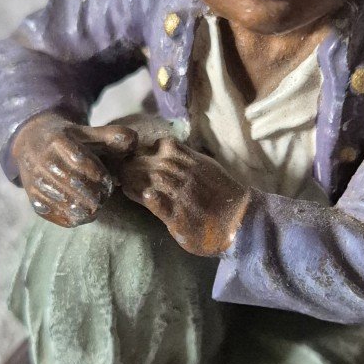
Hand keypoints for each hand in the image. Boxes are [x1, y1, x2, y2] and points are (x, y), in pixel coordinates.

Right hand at [12, 112, 137, 227]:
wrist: (30, 142)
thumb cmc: (68, 139)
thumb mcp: (87, 132)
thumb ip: (111, 136)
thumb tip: (134, 141)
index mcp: (57, 140)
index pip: (80, 160)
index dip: (99, 175)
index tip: (109, 182)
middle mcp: (42, 160)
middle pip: (72, 182)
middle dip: (94, 194)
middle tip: (105, 198)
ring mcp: (35, 180)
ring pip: (63, 200)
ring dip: (85, 208)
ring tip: (97, 207)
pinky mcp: (32, 197)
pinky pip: (53, 213)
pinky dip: (71, 218)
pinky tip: (84, 216)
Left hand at [118, 136, 250, 256]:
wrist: (238, 218)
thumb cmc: (222, 193)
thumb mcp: (206, 166)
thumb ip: (187, 156)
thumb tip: (168, 147)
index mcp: (190, 160)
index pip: (161, 145)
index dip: (146, 151)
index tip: (139, 159)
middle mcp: (182, 172)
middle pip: (147, 161)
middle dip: (133, 166)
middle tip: (124, 174)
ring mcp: (179, 193)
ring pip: (147, 178)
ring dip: (133, 181)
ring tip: (128, 185)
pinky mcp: (176, 214)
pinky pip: (156, 202)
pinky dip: (148, 198)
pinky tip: (144, 196)